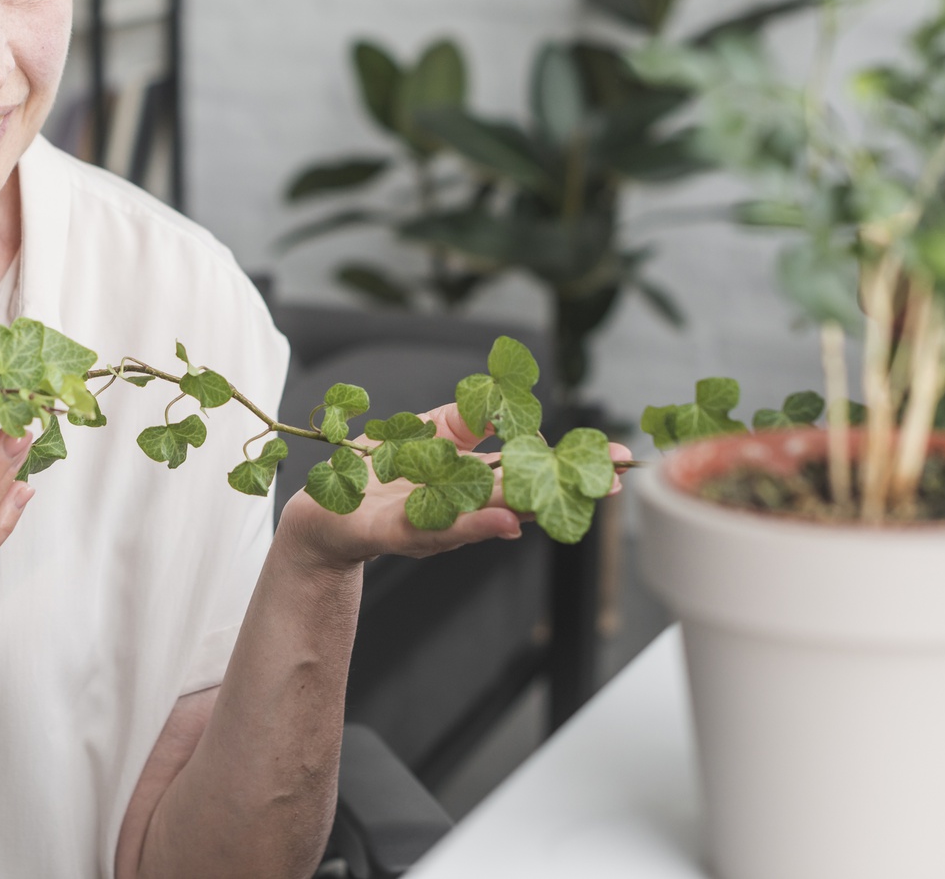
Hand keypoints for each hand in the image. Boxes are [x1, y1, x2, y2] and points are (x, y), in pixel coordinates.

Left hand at [277, 403, 632, 572]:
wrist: (323, 510)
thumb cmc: (380, 475)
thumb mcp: (429, 435)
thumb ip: (472, 421)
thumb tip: (517, 411)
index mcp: (474, 483)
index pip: (533, 473)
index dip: (575, 467)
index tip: (621, 459)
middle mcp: (461, 508)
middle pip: (522, 497)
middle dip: (567, 490)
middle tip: (613, 482)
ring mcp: (430, 524)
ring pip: (484, 516)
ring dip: (527, 507)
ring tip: (569, 496)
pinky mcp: (390, 533)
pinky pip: (431, 530)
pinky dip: (469, 526)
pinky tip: (502, 521)